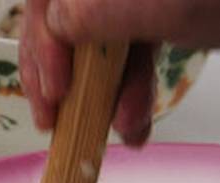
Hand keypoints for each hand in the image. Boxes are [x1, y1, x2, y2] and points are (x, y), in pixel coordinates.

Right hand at [20, 0, 219, 145]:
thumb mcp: (177, 11)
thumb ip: (108, 14)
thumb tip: (54, 24)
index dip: (41, 41)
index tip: (53, 91)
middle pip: (64, 11)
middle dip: (63, 70)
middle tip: (59, 123)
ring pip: (94, 31)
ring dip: (97, 87)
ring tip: (114, 133)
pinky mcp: (161, 2)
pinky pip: (126, 39)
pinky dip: (127, 82)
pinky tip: (133, 122)